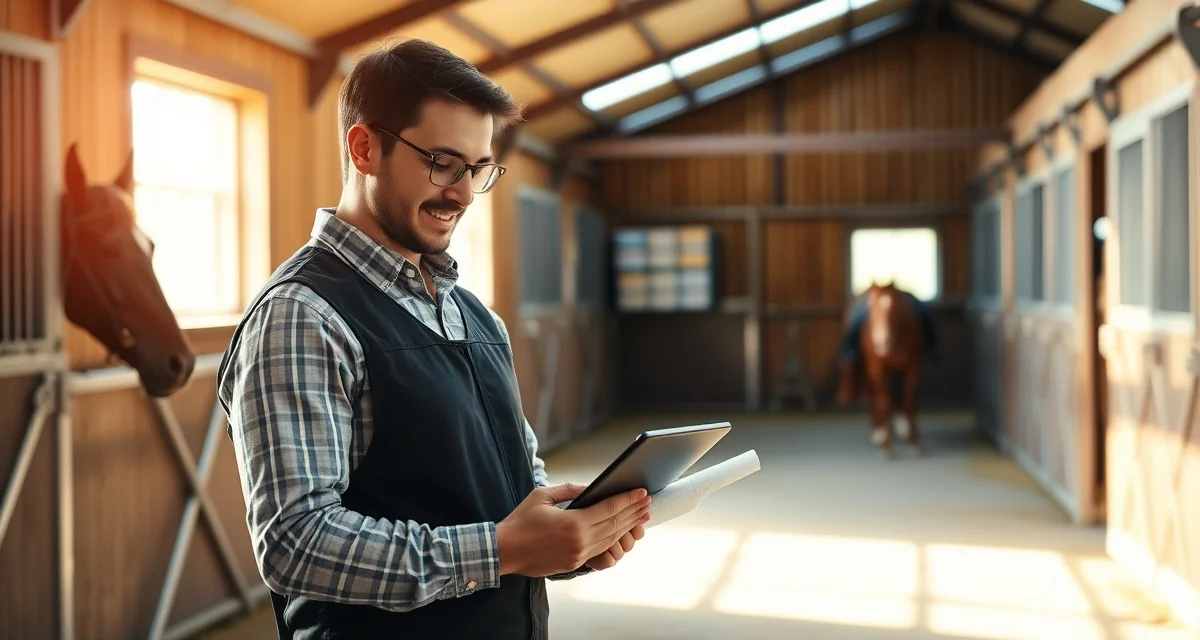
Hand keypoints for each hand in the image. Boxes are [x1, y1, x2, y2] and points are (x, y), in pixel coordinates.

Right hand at [496, 483, 650, 577]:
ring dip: (627, 526)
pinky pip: (600, 549)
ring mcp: (578, 554)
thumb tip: (590, 487)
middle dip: (633, 512)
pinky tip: (621, 531)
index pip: (608, 508)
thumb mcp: (543, 496)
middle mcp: (580, 541)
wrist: (505, 551)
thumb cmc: (520, 521)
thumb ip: (569, 490)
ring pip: (610, 539)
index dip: (627, 500)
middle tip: (647, 502)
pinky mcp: (574, 563)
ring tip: (640, 516)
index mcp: (573, 523)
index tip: (641, 492)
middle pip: (614, 524)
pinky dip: (613, 538)